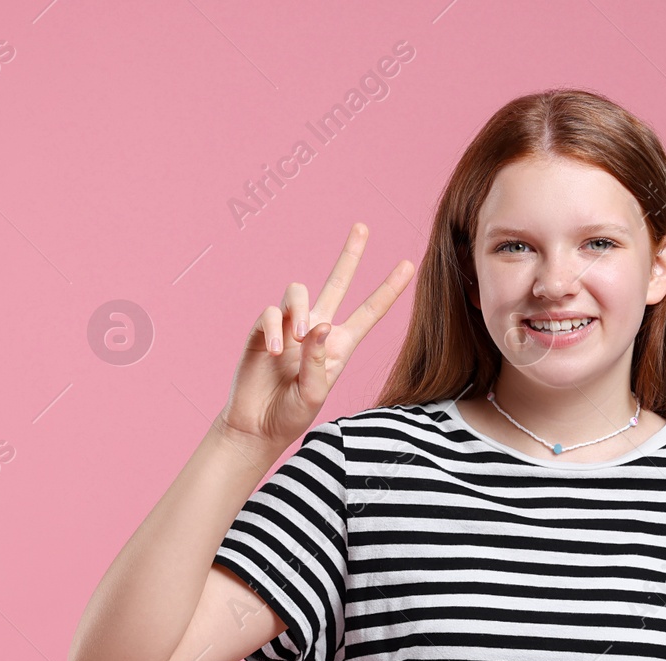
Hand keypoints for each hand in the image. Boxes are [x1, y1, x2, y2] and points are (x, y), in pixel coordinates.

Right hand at [218, 222, 413, 450]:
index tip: (409, 264)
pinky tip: (273, 351)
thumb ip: (318, 360)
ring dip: (300, 309)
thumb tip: (320, 325)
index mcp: (339, 346)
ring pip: (298, 291)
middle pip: (336, 282)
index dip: (388, 289)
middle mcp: (316, 330)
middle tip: (363, 226)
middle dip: (349, 255)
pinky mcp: (261, 331)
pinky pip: (270, 313)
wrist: (256, 427)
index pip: (369, 312)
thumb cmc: (290, 415)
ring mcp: (288, 328)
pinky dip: (272, 328)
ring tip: (297, 337)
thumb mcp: (314, 394)